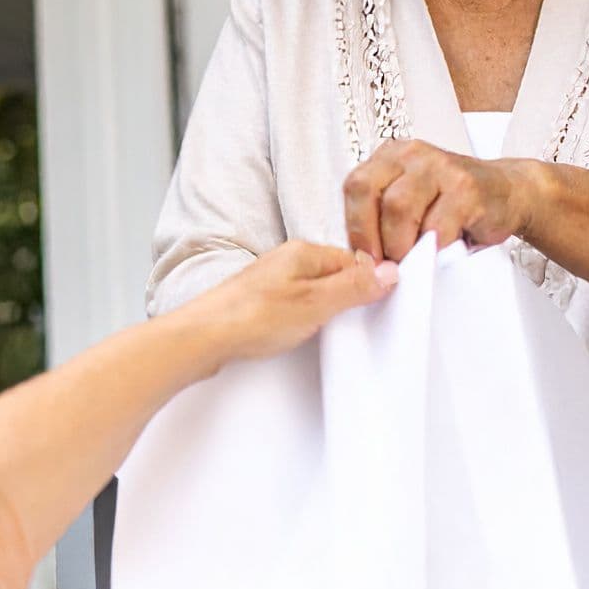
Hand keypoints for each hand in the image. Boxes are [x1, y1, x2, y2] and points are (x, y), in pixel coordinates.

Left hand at [174, 240, 396, 367]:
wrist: (202, 337)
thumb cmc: (249, 316)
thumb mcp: (315, 303)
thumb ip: (353, 288)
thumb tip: (387, 274)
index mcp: (303, 251)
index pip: (354, 259)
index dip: (370, 281)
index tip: (382, 301)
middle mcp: (287, 261)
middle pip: (335, 275)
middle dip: (349, 296)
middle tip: (356, 319)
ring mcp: (273, 282)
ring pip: (315, 291)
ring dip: (327, 309)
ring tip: (327, 328)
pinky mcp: (262, 304)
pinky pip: (297, 305)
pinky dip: (306, 319)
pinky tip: (302, 333)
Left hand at [342, 140, 540, 262]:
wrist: (507, 193)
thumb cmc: (453, 204)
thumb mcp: (409, 203)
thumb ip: (381, 219)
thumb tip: (360, 259)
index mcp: (390, 157)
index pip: (355, 186)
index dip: (355, 226)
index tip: (364, 256)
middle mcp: (411, 154)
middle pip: (370, 192)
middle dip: (372, 235)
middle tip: (385, 262)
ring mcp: (440, 166)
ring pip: (399, 206)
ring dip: (400, 243)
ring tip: (411, 258)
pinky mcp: (466, 188)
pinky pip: (436, 224)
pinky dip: (432, 246)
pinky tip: (439, 250)